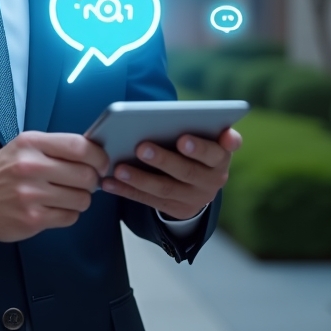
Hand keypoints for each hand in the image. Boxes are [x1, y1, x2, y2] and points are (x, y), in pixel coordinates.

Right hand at [0, 132, 109, 241]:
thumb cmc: (2, 172)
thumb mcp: (24, 147)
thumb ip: (56, 147)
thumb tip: (94, 153)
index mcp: (31, 143)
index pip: (79, 146)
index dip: (98, 156)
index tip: (101, 163)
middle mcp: (30, 167)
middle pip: (86, 175)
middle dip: (91, 180)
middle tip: (84, 182)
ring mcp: (31, 195)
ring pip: (82, 199)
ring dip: (80, 199)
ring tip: (66, 195)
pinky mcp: (32, 219)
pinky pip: (70, 217)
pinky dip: (68, 213)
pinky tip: (55, 208)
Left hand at [101, 128, 240, 219]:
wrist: (202, 182)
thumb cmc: (197, 147)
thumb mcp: (206, 137)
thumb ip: (200, 126)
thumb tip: (181, 121)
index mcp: (220, 157)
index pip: (215, 152)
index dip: (200, 148)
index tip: (183, 140)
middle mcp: (213, 180)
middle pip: (187, 171)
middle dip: (163, 160)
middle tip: (141, 147)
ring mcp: (195, 198)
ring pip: (165, 188)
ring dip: (140, 178)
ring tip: (119, 168)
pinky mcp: (177, 209)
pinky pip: (149, 200)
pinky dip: (127, 191)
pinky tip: (109, 183)